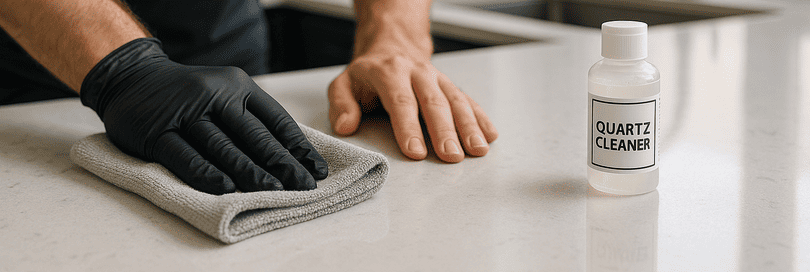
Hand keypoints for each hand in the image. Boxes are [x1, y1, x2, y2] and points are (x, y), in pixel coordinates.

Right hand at [81, 38, 327, 194]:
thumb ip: (254, 119)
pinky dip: (207, 174)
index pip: (275, 120)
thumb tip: (294, 157)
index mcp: (237, 86)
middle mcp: (214, 95)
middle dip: (282, 164)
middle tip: (303, 187)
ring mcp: (184, 112)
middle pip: (254, 136)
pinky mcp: (156, 132)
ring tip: (274, 192)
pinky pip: (185, 157)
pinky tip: (227, 189)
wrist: (131, 76)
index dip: (298, 147)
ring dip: (250, 172)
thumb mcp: (225, 93)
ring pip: (223, 147)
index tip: (316, 171)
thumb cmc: (189, 94)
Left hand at [328, 50, 497, 162]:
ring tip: (476, 150)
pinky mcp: (450, 86)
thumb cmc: (368, 74)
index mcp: (389, 73)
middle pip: (433, 103)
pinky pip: (468, 101)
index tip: (416, 151)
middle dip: (444, 131)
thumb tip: (346, 126)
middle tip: (451, 156)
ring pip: (455, 102)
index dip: (409, 127)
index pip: (401, 102)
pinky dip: (481, 118)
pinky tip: (489, 136)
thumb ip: (341, 105)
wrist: (392, 46)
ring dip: (468, 127)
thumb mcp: (344, 84)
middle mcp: (417, 73)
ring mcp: (437, 79)